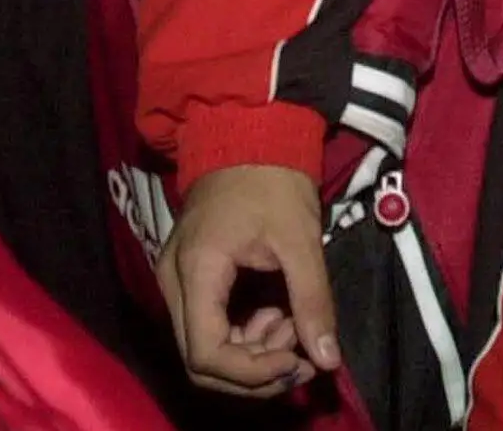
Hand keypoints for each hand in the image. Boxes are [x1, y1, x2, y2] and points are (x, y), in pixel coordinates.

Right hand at [157, 164, 337, 397]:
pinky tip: (278, 312)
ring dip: (253, 351)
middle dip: (255, 368)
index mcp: (196, 271)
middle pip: (201, 360)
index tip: (297, 361)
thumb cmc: (273, 178)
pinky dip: (245, 331)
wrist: (248, 130)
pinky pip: (210, 323)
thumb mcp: (300, 239)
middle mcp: (173, 281)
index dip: (253, 373)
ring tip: (295, 324)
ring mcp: (176, 278)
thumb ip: (312, 301)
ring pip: (205, 345)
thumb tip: (329, 360)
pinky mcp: (188, 275)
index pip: (206, 354)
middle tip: (301, 352)